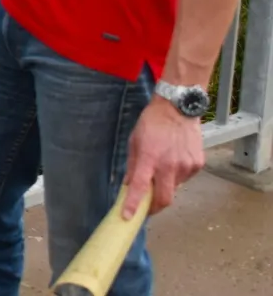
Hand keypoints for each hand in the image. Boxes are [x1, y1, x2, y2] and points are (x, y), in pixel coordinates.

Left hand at [121, 97, 205, 217]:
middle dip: (155, 208)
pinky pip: (185, 178)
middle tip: (147, 207)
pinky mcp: (198, 164)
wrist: (178, 109)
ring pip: (175, 188)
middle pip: (164, 199)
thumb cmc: (152, 123)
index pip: (141, 187)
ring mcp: (186, 166)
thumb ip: (133, 166)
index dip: (133, 204)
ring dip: (166, 185)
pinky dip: (177, 175)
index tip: (127, 217)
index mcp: (150, 158)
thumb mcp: (135, 142)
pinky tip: (174, 160)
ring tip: (162, 167)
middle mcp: (170, 165)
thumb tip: (129, 186)